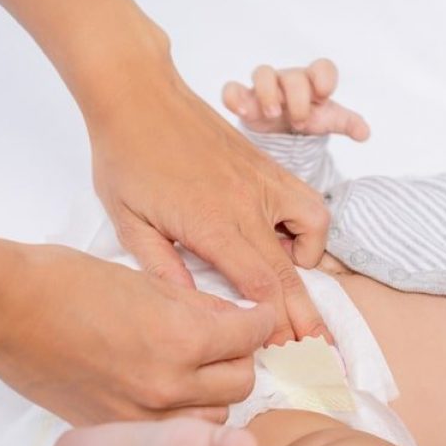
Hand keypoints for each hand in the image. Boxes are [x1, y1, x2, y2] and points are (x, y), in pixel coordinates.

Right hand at [0, 244, 275, 425]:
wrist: (3, 311)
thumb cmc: (66, 282)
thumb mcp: (146, 281)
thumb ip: (198, 306)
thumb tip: (233, 317)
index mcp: (182, 341)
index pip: (251, 336)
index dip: (260, 321)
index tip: (257, 316)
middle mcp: (169, 388)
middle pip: (241, 383)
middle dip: (239, 357)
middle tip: (224, 340)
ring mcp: (140, 417)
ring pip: (212, 417)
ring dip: (213, 393)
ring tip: (195, 371)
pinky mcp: (114, 432)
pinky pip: (170, 433)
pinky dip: (179, 416)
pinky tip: (166, 394)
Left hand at [90, 77, 330, 344]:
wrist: (137, 94)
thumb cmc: (125, 157)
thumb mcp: (128, 223)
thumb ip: (163, 270)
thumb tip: (195, 310)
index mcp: (212, 225)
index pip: (260, 287)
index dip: (278, 324)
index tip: (286, 351)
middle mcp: (247, 203)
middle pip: (290, 271)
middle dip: (307, 314)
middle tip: (320, 348)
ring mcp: (262, 180)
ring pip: (314, 226)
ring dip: (309, 260)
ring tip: (292, 278)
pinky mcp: (266, 164)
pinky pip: (304, 199)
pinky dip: (307, 223)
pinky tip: (280, 234)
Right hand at [221, 58, 369, 140]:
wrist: (283, 130)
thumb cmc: (308, 117)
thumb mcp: (329, 121)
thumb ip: (347, 123)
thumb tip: (364, 133)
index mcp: (313, 81)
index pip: (322, 67)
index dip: (324, 77)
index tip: (324, 95)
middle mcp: (289, 79)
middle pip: (292, 76)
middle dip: (298, 99)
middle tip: (300, 121)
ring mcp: (265, 87)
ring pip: (262, 73)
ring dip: (268, 93)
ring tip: (273, 114)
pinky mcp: (244, 99)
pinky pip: (232, 89)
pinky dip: (235, 97)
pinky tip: (244, 112)